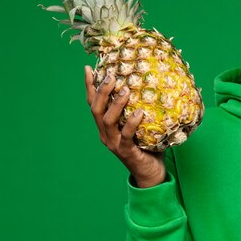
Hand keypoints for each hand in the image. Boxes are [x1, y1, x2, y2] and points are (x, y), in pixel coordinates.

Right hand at [85, 65, 165, 187]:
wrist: (151, 172)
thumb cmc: (148, 144)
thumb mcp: (140, 124)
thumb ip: (139, 106)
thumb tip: (150, 82)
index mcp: (105, 126)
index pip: (93, 104)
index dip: (90, 87)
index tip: (89, 68)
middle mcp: (105, 134)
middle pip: (96, 110)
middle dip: (102, 91)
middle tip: (111, 75)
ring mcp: (114, 144)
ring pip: (108, 121)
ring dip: (116, 105)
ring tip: (125, 91)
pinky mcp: (126, 152)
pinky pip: (126, 136)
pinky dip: (132, 123)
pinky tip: (139, 113)